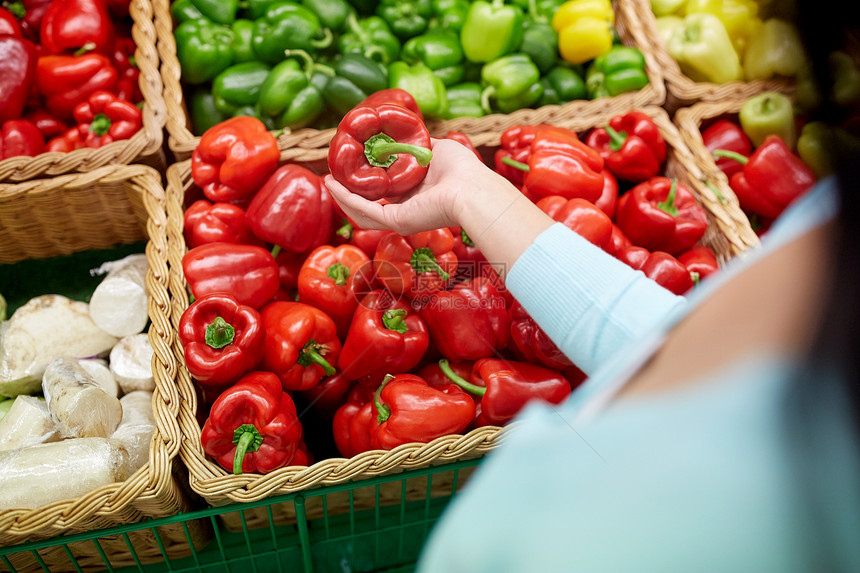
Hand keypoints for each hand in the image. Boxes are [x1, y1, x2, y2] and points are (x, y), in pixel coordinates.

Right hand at [324, 138, 511, 235]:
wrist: (471, 188)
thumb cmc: (461, 169)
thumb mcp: (434, 148)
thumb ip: (415, 143)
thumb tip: (401, 132)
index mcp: (415, 195)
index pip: (385, 190)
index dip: (366, 178)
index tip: (350, 164)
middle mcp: (406, 209)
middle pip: (370, 203)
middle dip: (348, 190)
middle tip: (332, 174)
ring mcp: (400, 218)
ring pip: (362, 211)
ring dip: (342, 197)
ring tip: (327, 180)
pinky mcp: (397, 221)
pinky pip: (365, 211)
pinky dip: (348, 199)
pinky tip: (334, 185)